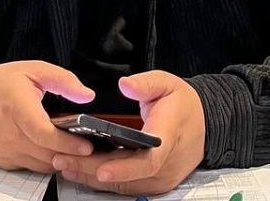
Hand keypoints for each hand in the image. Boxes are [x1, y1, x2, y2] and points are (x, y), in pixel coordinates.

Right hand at [0, 60, 96, 173]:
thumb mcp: (32, 70)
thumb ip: (63, 80)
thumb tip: (87, 95)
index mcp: (18, 107)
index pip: (45, 134)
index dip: (68, 143)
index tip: (87, 145)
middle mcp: (10, 133)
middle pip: (47, 154)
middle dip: (70, 155)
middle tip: (88, 149)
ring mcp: (5, 150)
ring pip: (40, 165)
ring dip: (58, 160)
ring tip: (73, 151)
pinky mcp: (1, 161)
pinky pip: (29, 167)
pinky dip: (43, 162)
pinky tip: (52, 151)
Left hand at [51, 71, 205, 195]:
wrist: (206, 123)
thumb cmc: (183, 103)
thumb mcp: (167, 83)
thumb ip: (146, 84)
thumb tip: (125, 85)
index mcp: (168, 136)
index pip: (148, 159)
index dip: (124, 167)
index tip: (100, 169)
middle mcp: (166, 163)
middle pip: (129, 176)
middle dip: (93, 171)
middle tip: (63, 161)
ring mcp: (162, 176)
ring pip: (125, 184)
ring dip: (93, 178)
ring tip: (65, 166)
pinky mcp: (156, 182)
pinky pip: (128, 186)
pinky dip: (105, 181)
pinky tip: (82, 172)